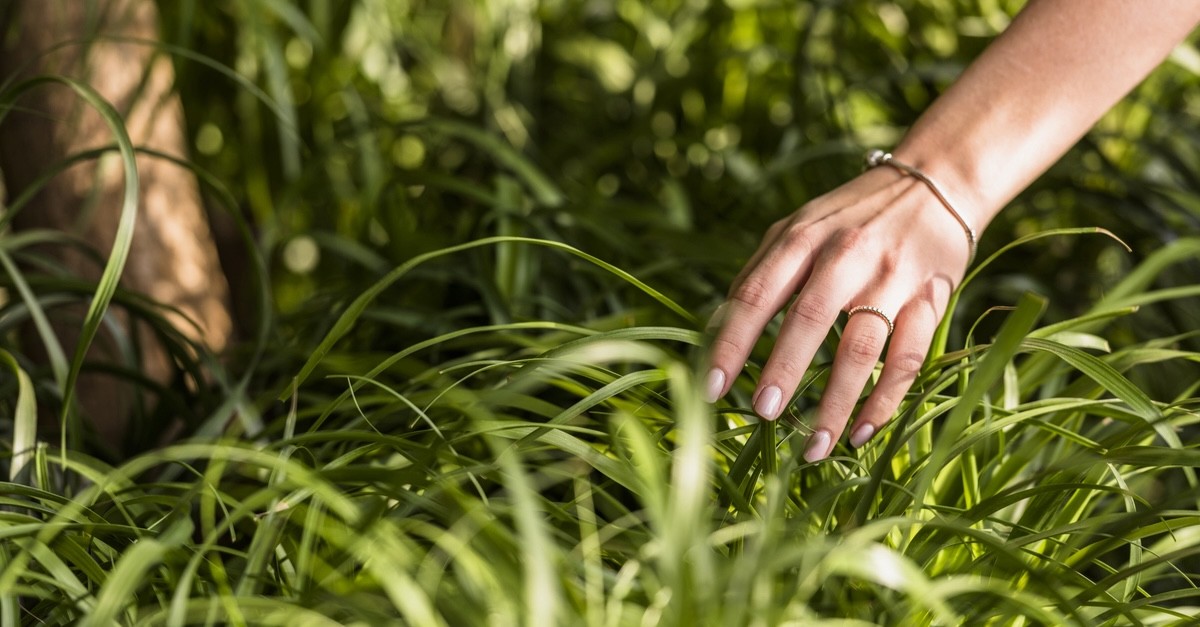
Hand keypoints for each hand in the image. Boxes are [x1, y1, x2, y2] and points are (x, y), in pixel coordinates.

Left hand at [705, 164, 974, 461]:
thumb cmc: (851, 216)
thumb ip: (759, 273)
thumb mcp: (799, 227)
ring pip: (862, 348)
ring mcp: (893, 277)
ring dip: (836, 401)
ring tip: (814, 446)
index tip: (712, 387)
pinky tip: (861, 432)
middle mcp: (847, 254)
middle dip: (784, 369)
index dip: (732, 341)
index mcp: (803, 237)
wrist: (937, 182)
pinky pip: (907, 358)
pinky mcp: (932, 298)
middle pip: (810, 317)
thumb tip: (713, 332)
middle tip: (763, 413)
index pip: (758, 292)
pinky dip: (885, 400)